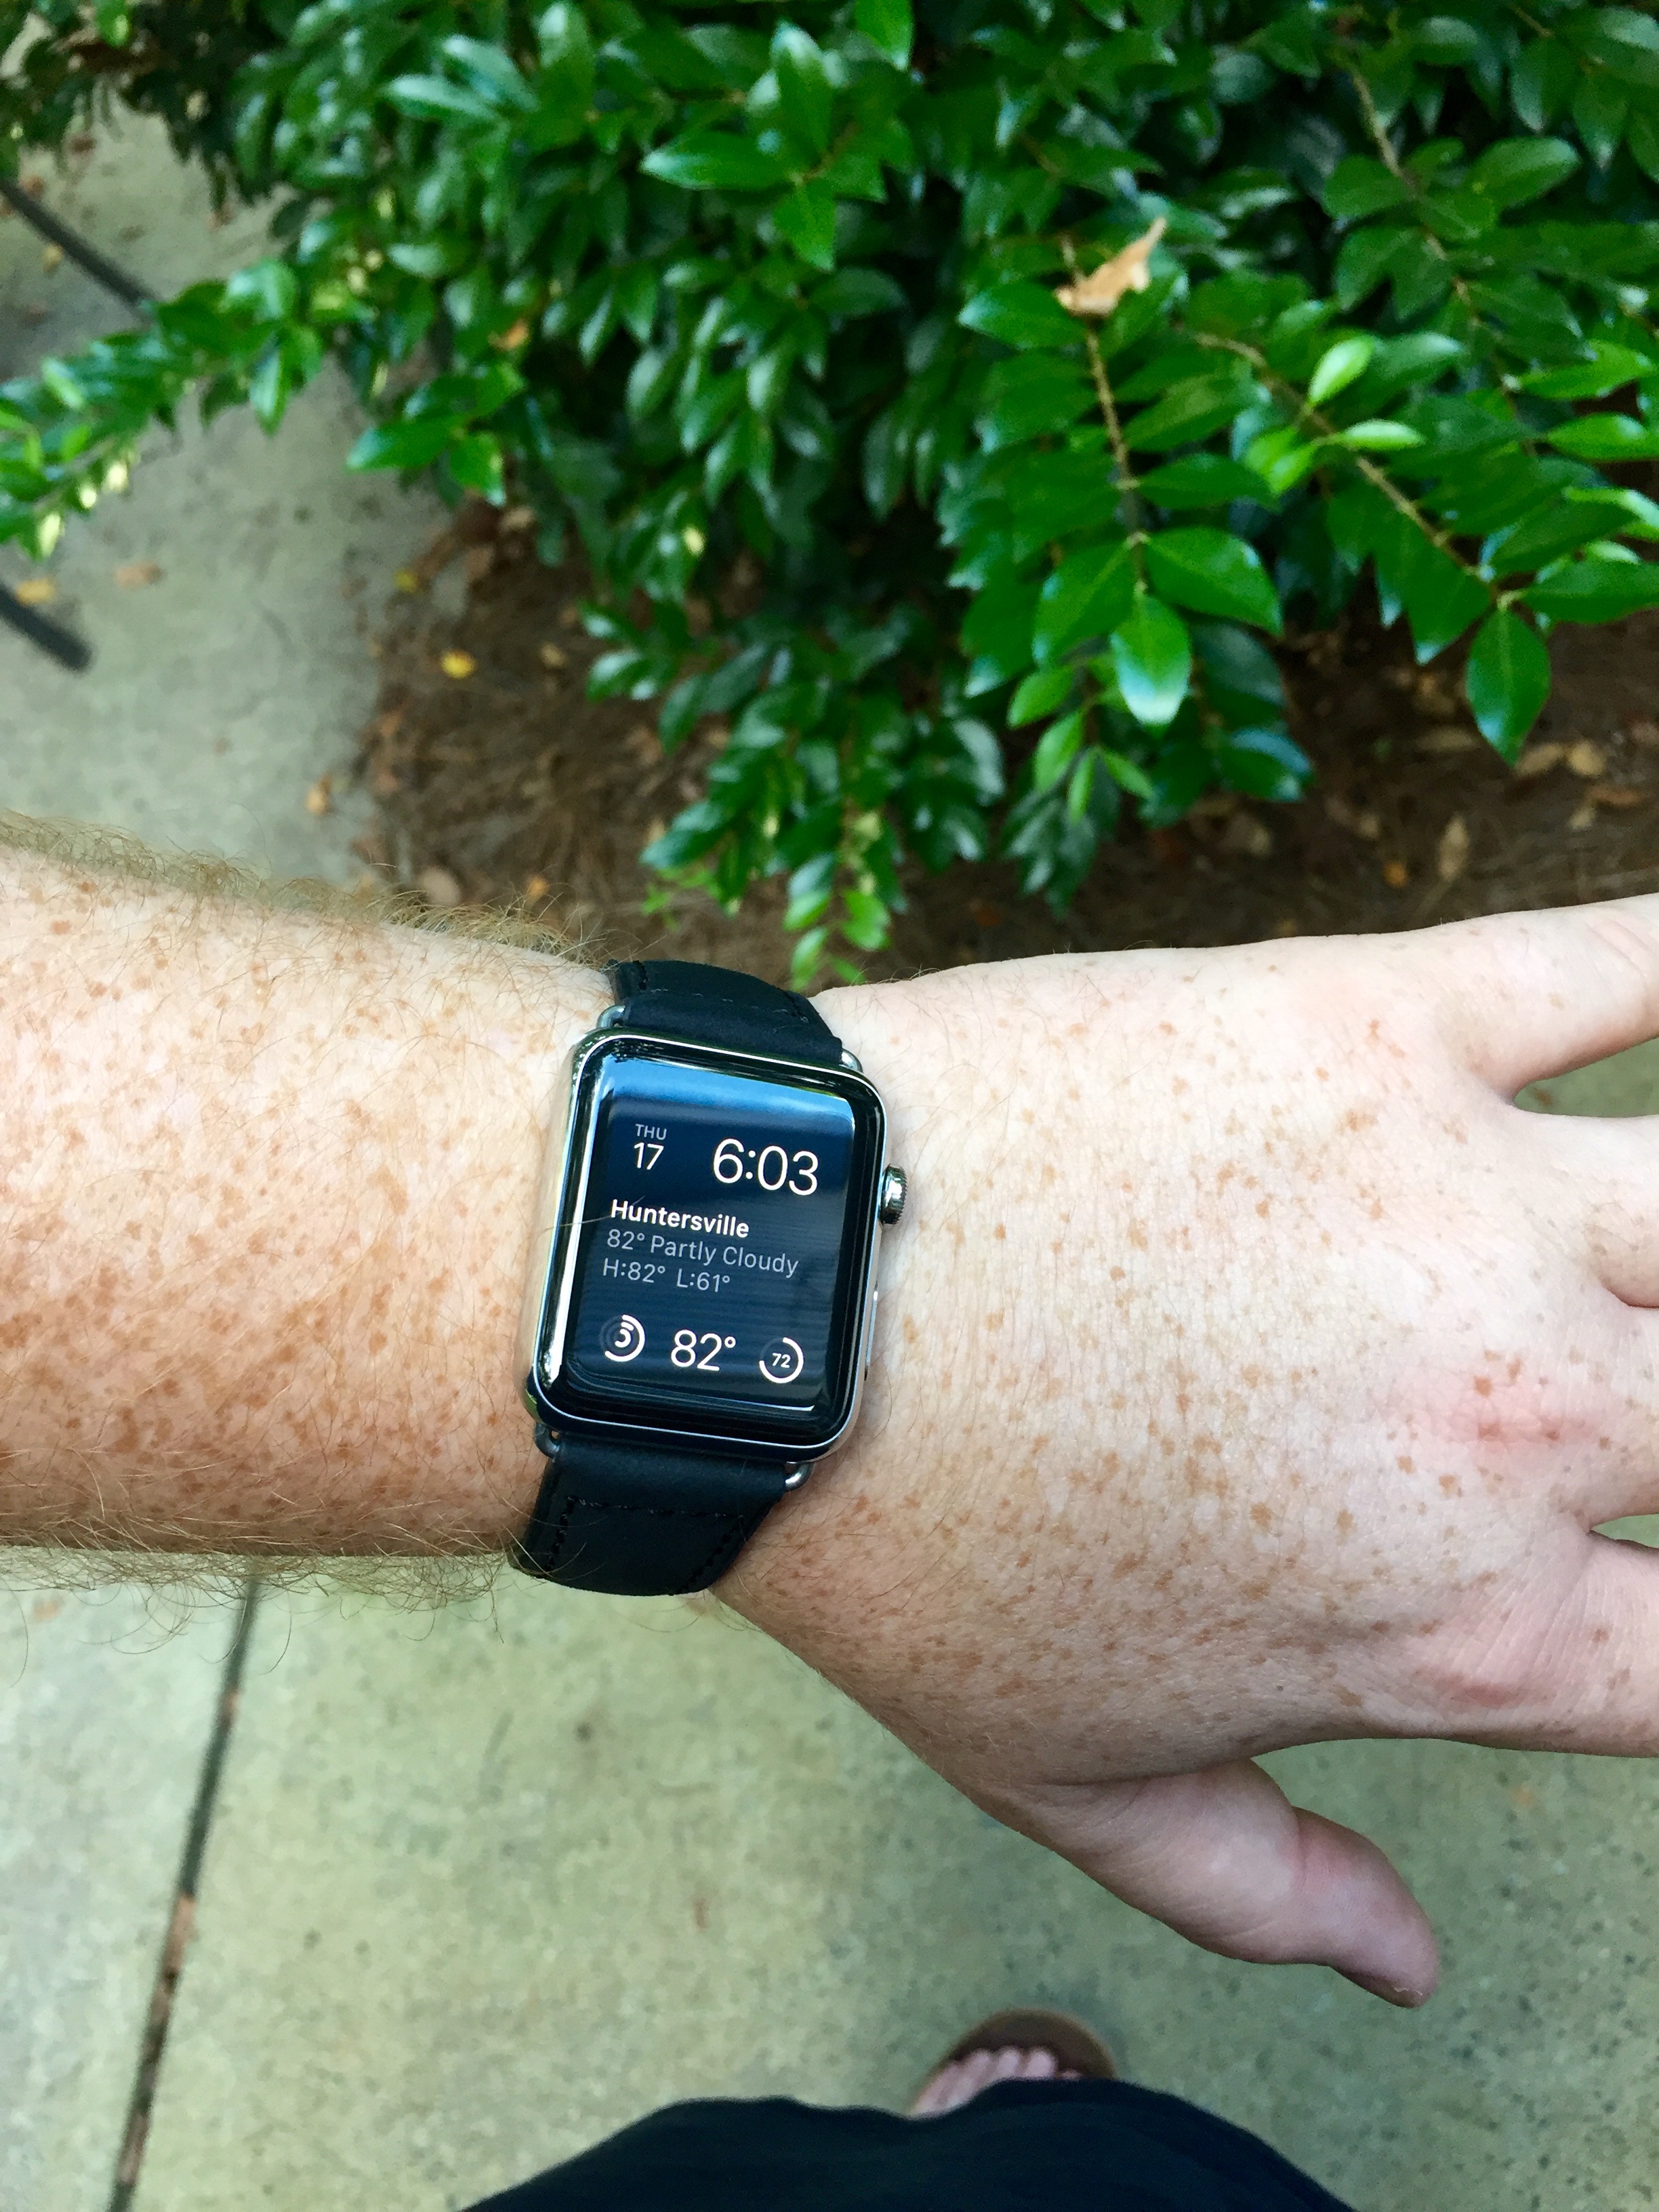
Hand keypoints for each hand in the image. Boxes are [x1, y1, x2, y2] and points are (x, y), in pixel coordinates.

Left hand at [727, 901, 1658, 2004]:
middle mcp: (1519, 1414)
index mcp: (1466, 1626)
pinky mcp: (1378, 1021)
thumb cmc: (911, 1550)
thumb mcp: (1071, 1783)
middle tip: (1624, 1415)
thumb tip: (1409, 1968)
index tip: (1628, 1590)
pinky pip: (1612, 968)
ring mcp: (1467, 1196)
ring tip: (1650, 1258)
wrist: (773, 1301)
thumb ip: (1266, 1890)